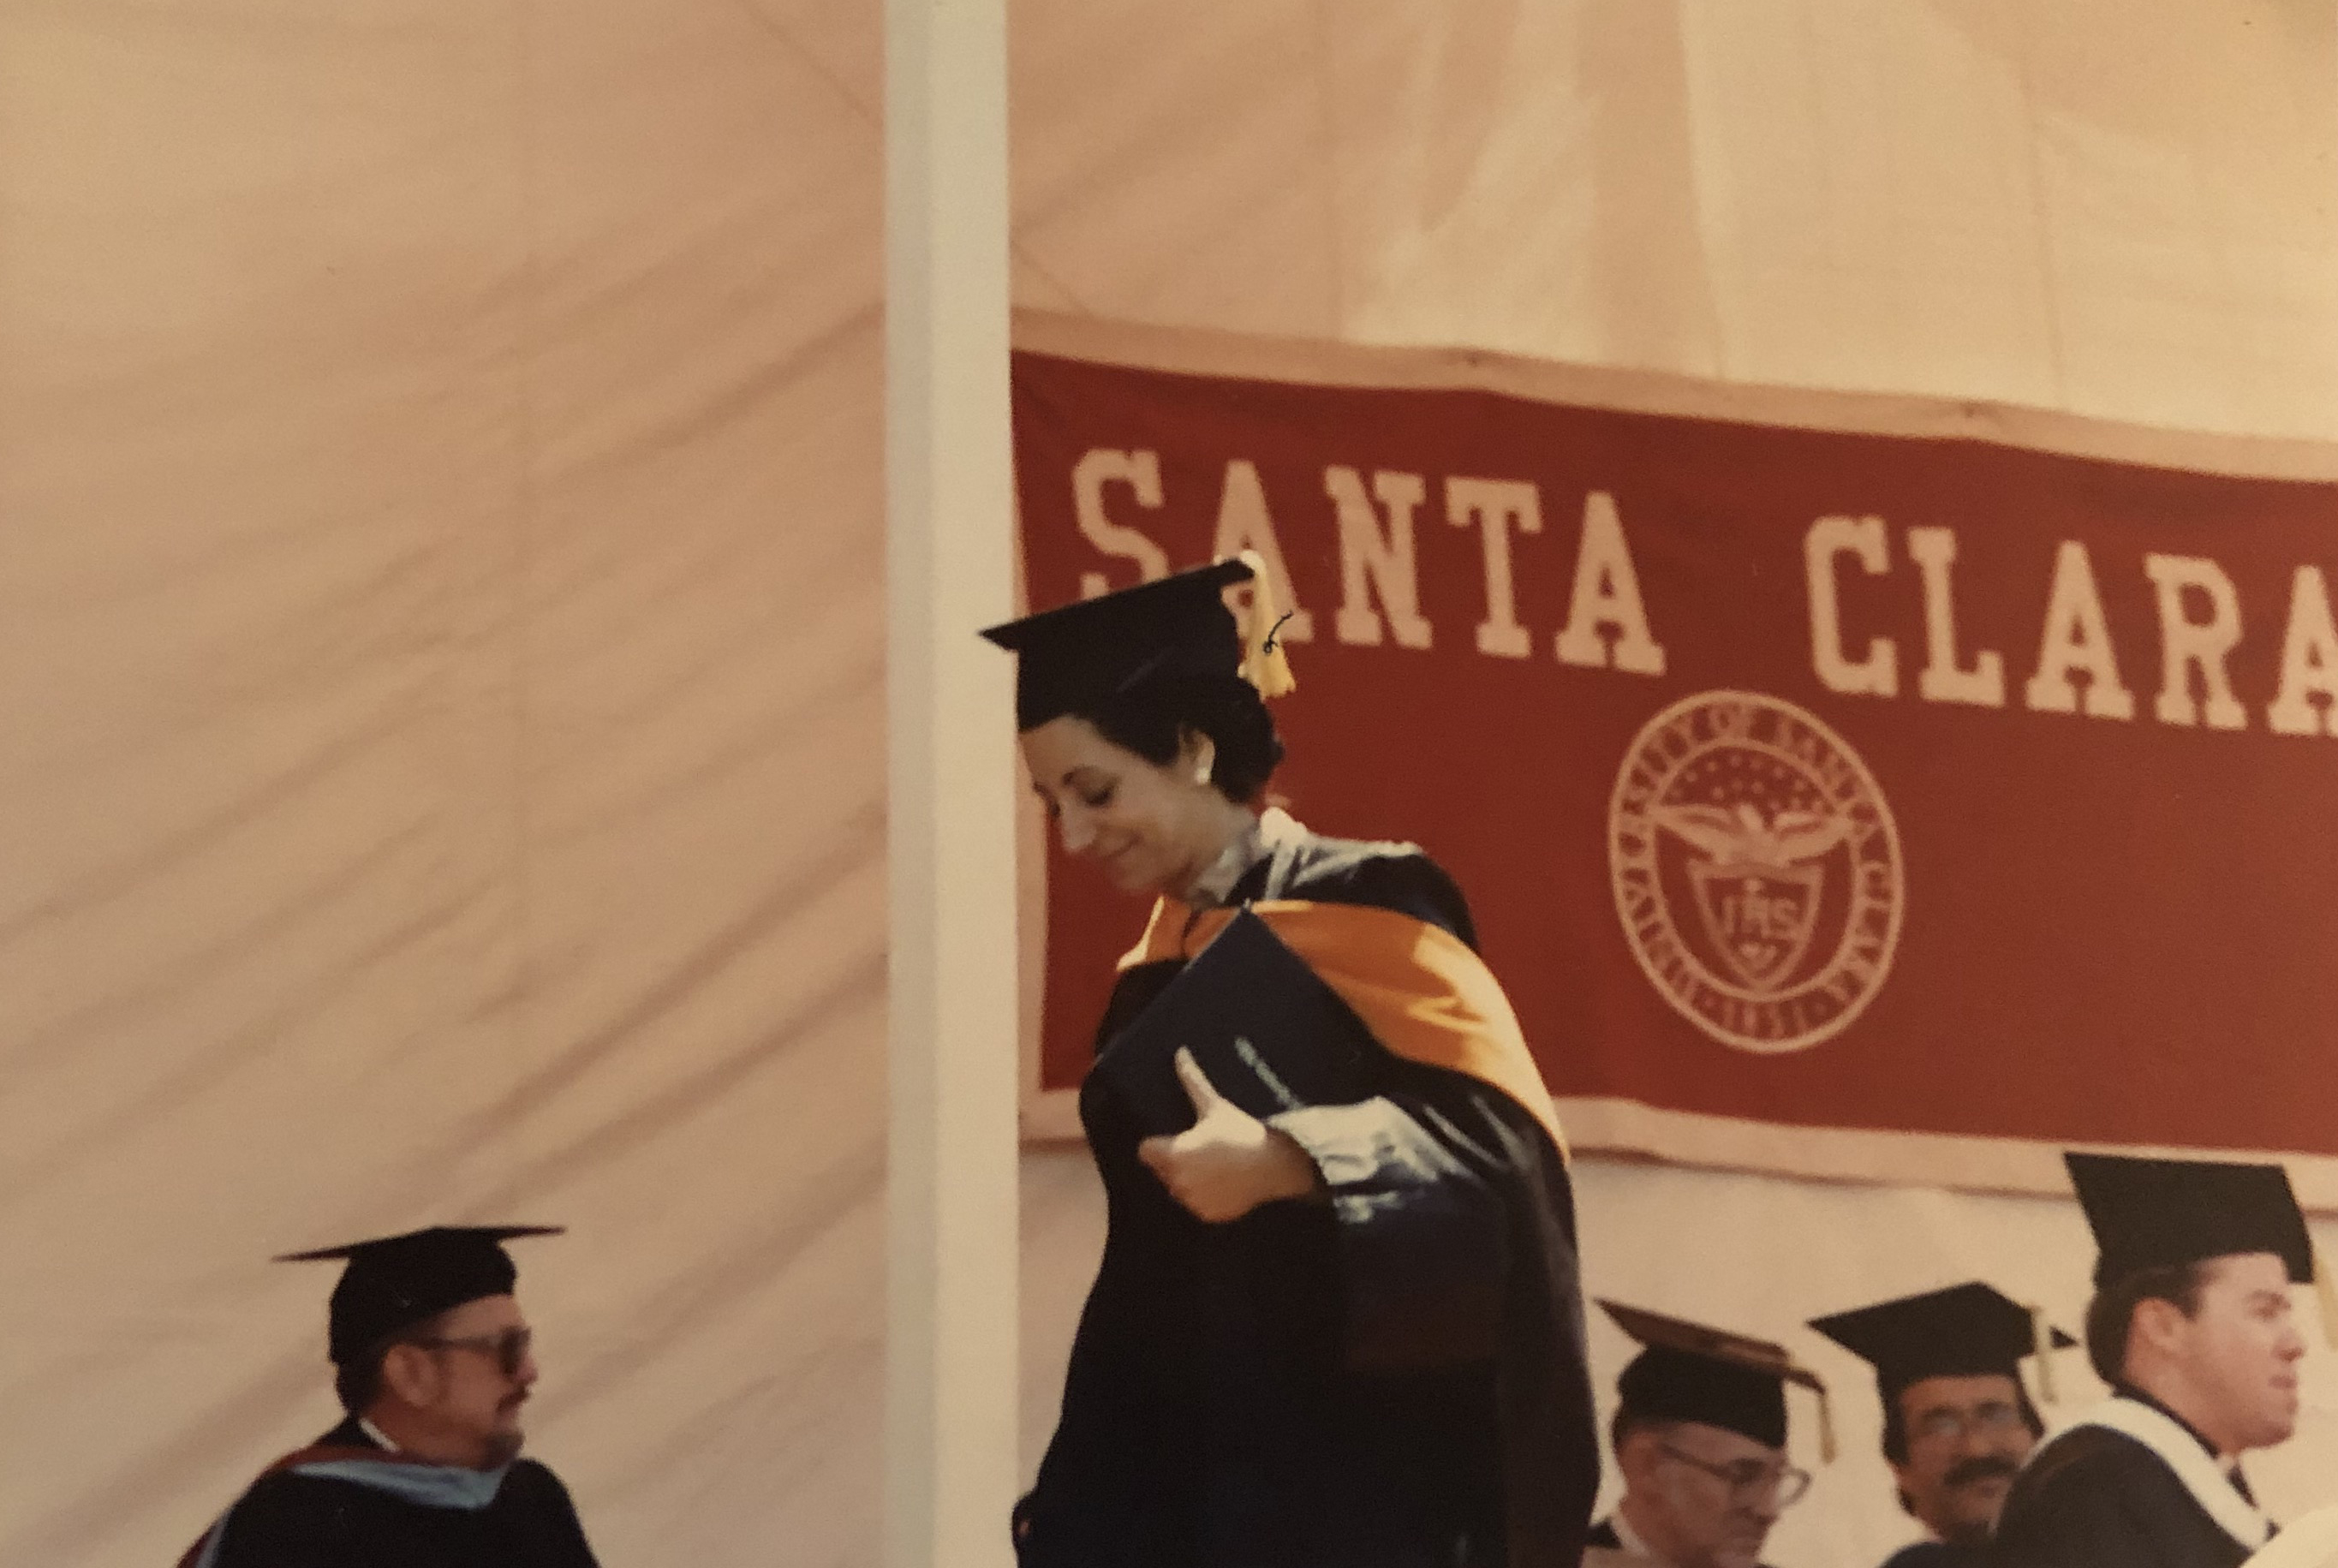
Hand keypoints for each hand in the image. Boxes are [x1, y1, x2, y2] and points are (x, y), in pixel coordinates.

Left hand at [1137, 1048, 1322, 1222]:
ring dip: (1188, 1179)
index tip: (1171, 1139)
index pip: (1145, 1151)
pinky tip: (1223, 1182)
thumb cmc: (1241, 1132)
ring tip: (1213, 1165)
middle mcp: (1177, 1182)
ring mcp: (1193, 1202)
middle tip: (1198, 1148)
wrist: (1274, 1165)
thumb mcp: (1215, 1106)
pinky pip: (1198, 1205)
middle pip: (1161, 1170)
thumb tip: (1179, 1053)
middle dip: (1173, 1160)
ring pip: (1179, 1189)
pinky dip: (1206, 1197)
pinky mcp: (1209, 1215)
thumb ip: (1192, 1081)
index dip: (1156, 1144)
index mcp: (1173, 1154)